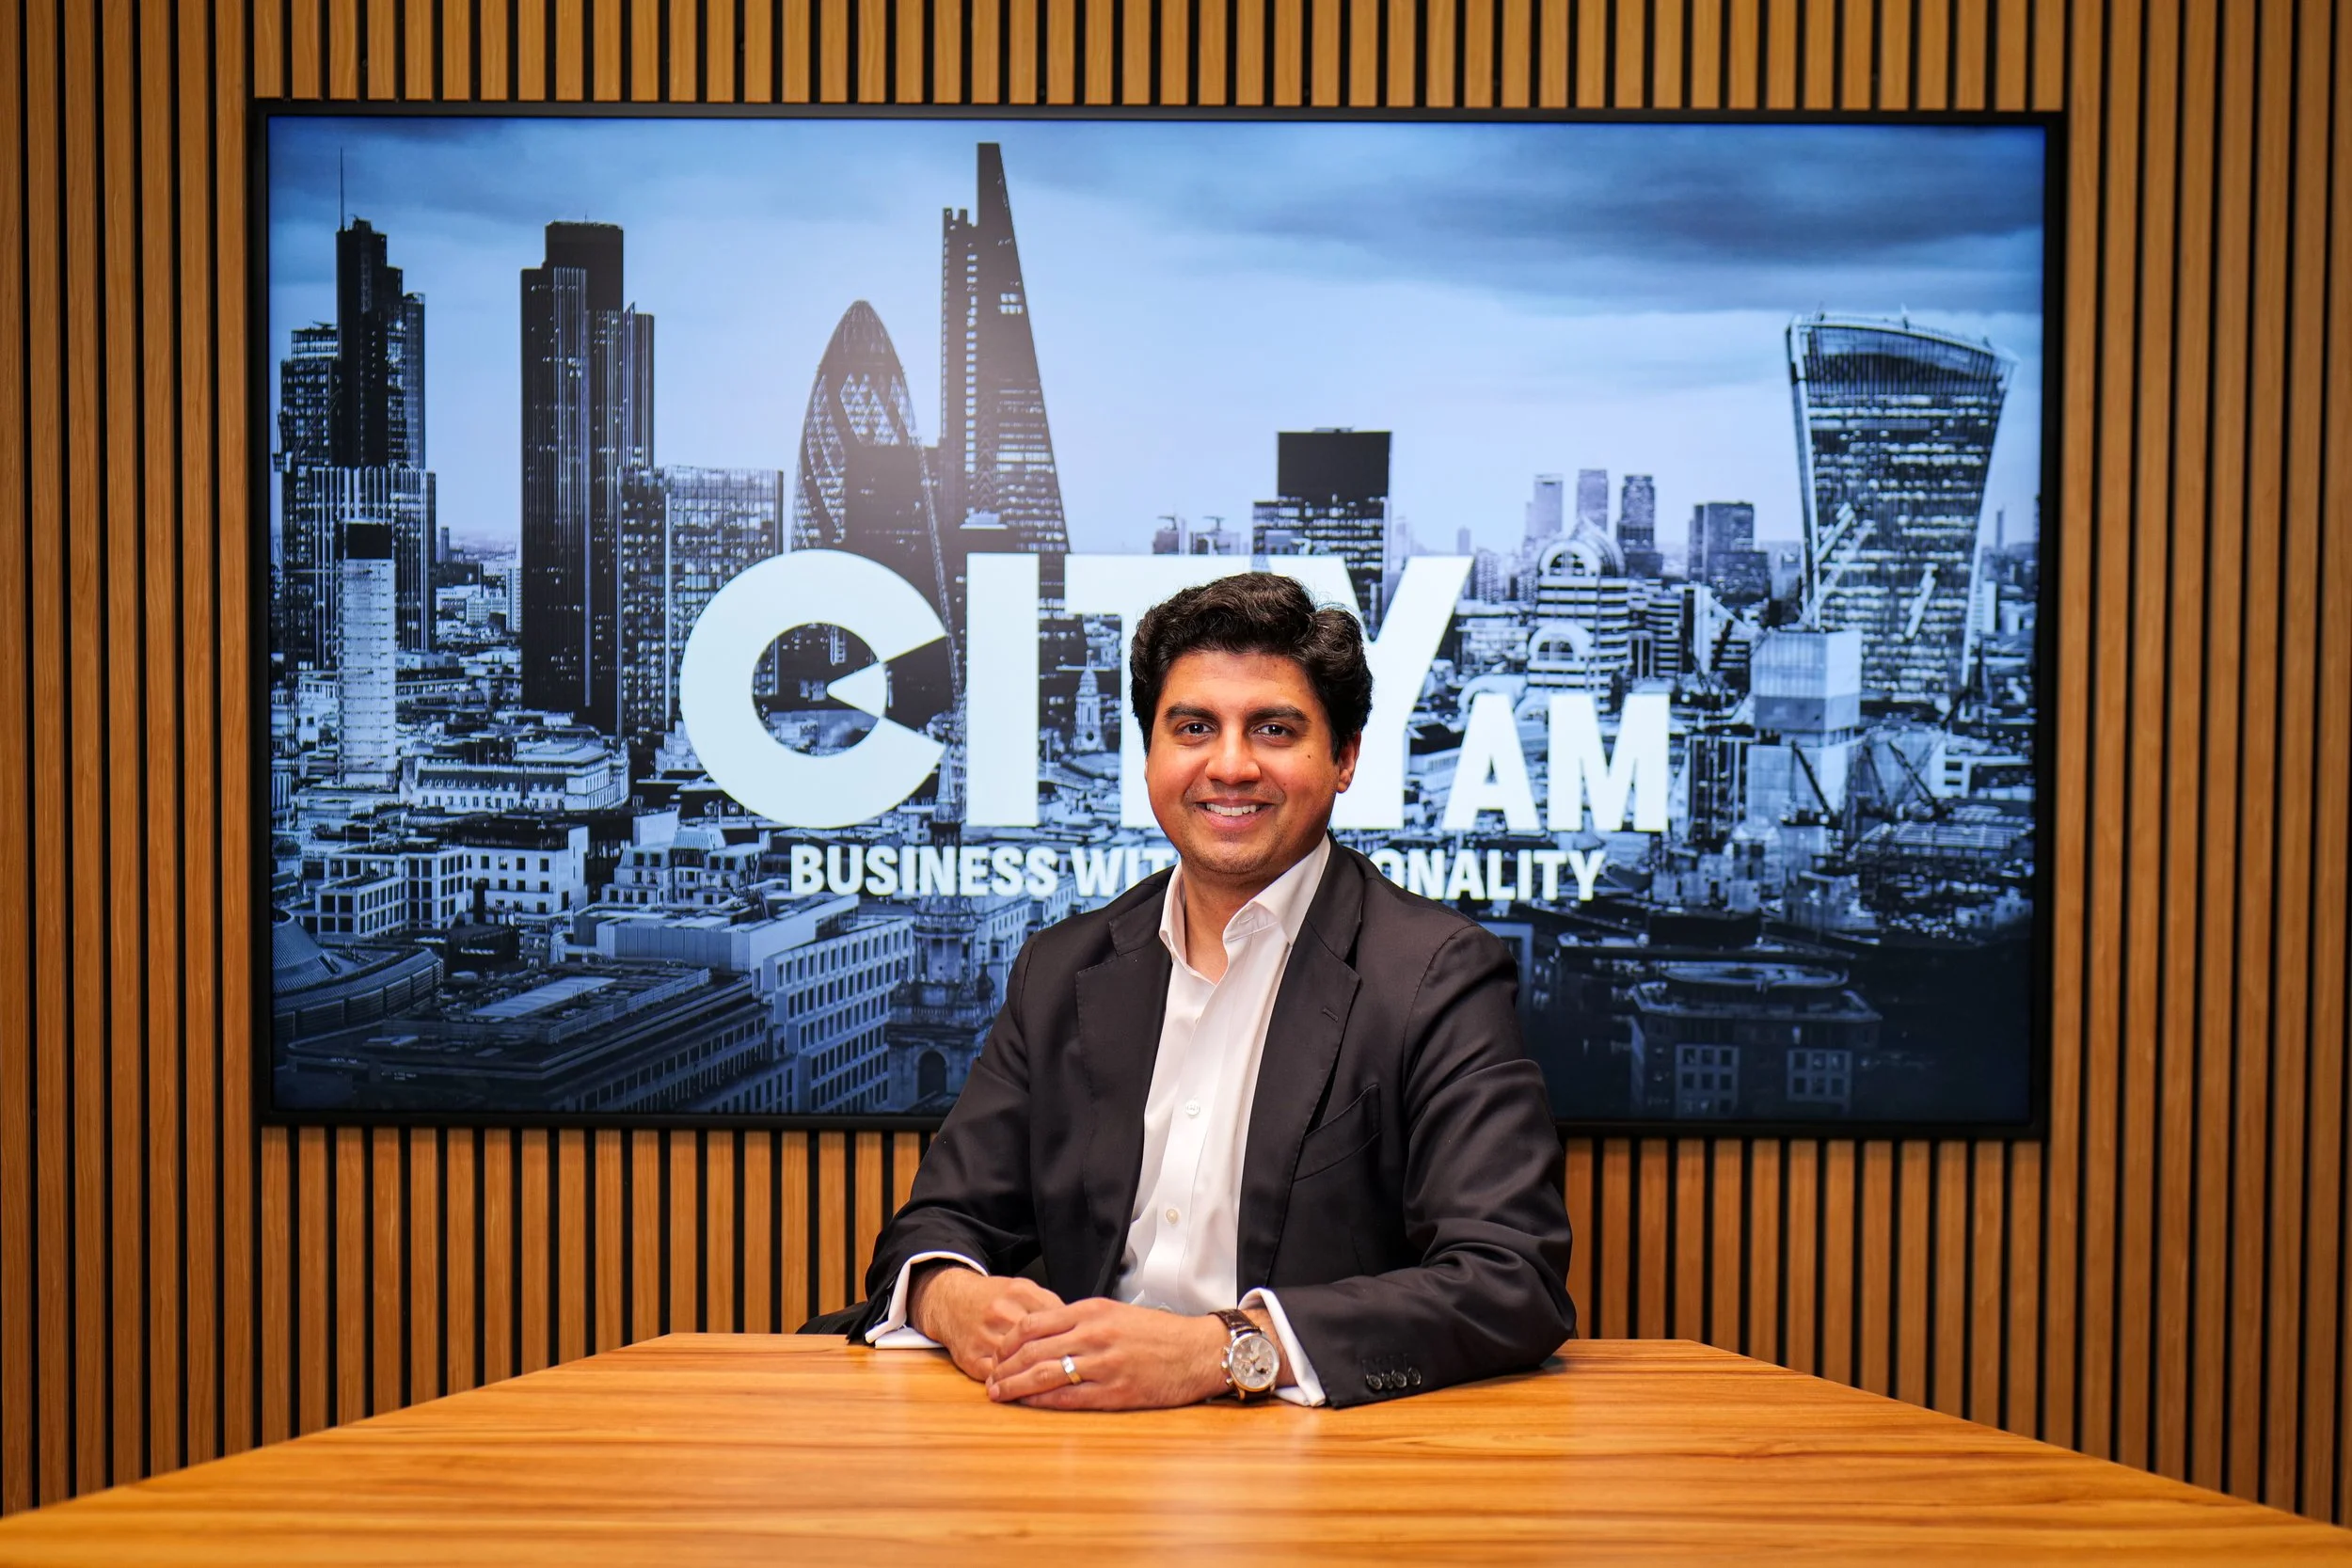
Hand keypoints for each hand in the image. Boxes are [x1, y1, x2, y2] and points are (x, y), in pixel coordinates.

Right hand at [910, 1265, 1063, 1382]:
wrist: (951, 1301)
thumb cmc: (993, 1298)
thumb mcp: (1022, 1289)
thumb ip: (1048, 1305)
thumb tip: (1076, 1327)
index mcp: (1019, 1292)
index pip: (1056, 1318)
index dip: (1071, 1336)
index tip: (1080, 1348)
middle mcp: (1000, 1313)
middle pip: (1038, 1343)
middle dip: (1058, 1359)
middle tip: (1071, 1371)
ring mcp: (984, 1336)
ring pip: (1019, 1363)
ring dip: (1037, 1376)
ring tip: (1053, 1383)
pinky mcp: (971, 1358)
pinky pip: (998, 1377)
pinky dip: (1014, 1384)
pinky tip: (1027, 1387)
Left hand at [984, 1299, 1233, 1410]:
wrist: (1198, 1351)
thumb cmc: (1158, 1333)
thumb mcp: (1116, 1313)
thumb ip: (1081, 1321)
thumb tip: (1046, 1332)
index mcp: (1092, 1311)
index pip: (1035, 1324)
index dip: (1009, 1341)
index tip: (998, 1352)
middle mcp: (1094, 1335)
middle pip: (1033, 1350)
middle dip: (1005, 1366)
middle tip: (990, 1379)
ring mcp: (1105, 1364)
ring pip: (1046, 1374)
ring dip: (1016, 1386)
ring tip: (999, 1394)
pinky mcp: (1116, 1392)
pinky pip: (1070, 1397)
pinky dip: (1044, 1401)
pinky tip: (1029, 1404)